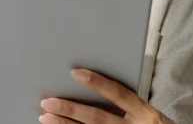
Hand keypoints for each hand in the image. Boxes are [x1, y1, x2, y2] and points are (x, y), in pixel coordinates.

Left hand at [39, 69, 173, 123]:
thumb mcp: (147, 113)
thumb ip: (127, 102)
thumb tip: (90, 80)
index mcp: (145, 114)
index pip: (120, 95)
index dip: (98, 83)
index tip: (75, 73)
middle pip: (99, 118)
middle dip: (71, 110)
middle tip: (48, 101)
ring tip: (46, 118)